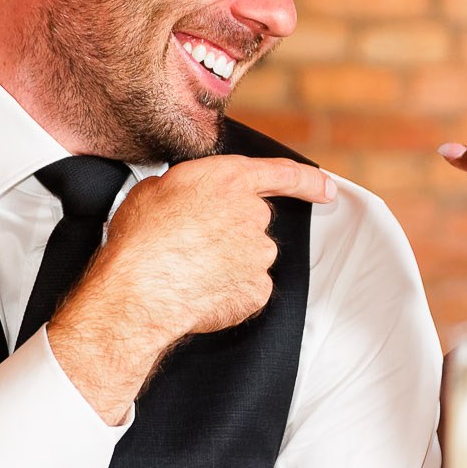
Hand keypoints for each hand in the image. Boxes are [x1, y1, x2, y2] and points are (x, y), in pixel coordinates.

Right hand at [48, 155, 335, 421]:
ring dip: (227, 264)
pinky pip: (247, 290)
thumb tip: (192, 197)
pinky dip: (228, 293)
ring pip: (251, 258)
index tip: (327, 189)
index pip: (284, 174)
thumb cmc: (141, 238)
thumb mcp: (157, 189)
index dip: (309, 182)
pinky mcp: (257, 289)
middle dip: (230, 234)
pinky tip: (199, 292)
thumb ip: (191, 187)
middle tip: (191, 247)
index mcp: (231, 179)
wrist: (140, 289)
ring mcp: (259, 254)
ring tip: (188, 271)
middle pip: (254, 223)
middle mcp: (253, 214)